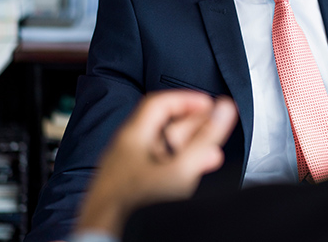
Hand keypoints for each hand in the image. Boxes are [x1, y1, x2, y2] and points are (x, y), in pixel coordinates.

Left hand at [75, 90, 237, 236]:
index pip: (160, 103)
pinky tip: (190, 174)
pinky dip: (177, 167)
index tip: (209, 105)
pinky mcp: (128, 189)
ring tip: (211, 154)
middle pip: (163, 126)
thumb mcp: (179, 169)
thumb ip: (205, 139)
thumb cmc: (134, 206)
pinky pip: (156, 169)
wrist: (104, 238)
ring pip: (161, 150)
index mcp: (133, 137)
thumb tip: (223, 110)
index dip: (187, 100)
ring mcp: (126, 170)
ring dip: (188, 149)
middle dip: (194, 125)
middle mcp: (126, 150)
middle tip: (215, 127)